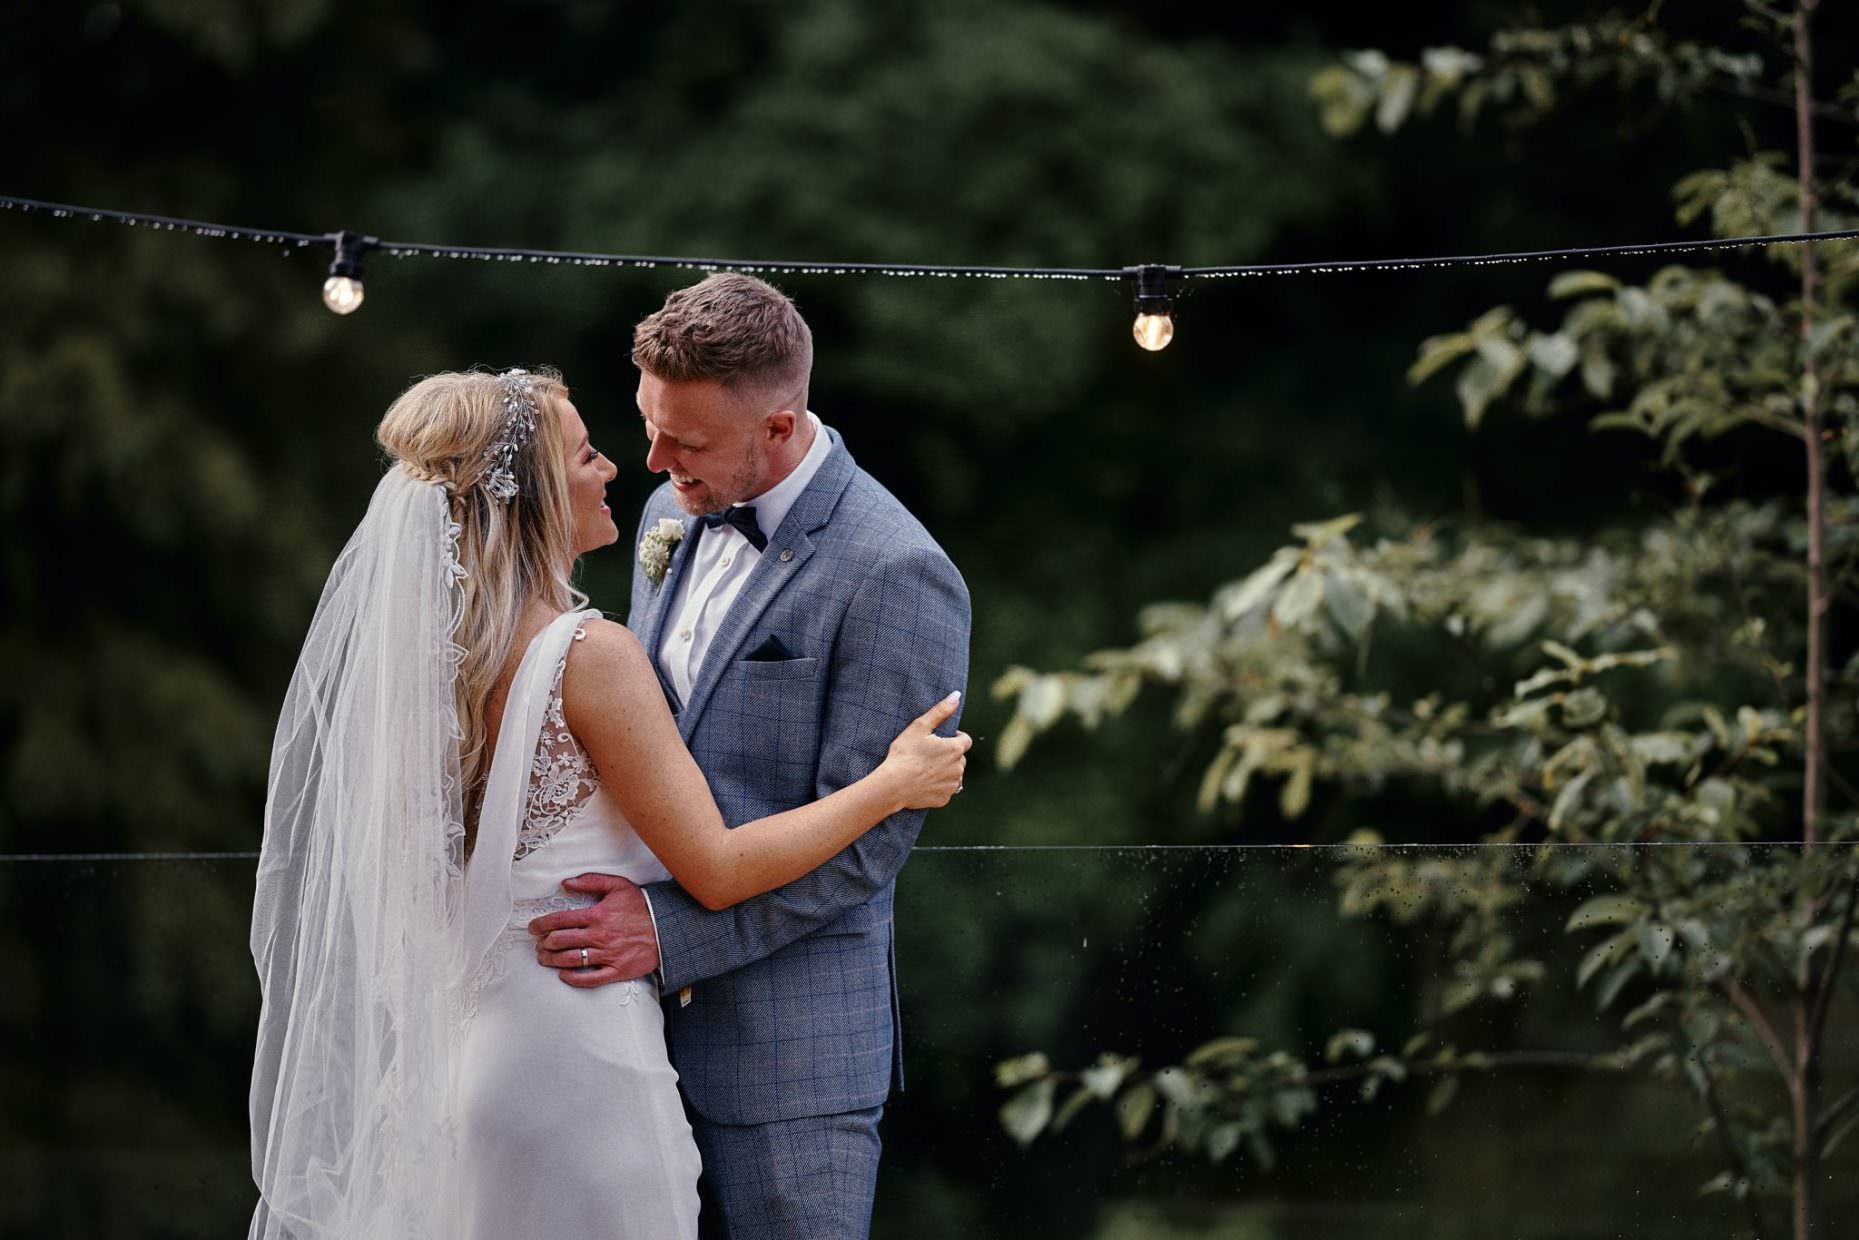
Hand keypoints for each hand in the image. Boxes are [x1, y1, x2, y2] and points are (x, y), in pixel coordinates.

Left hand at [528, 873, 660, 988]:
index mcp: (597, 915)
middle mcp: (599, 936)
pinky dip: (573, 978)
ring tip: (545, 958)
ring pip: (570, 960)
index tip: (534, 927)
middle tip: (538, 944)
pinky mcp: (616, 970)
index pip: (560, 920)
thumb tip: (567, 883)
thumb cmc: (642, 907)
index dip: (541, 924)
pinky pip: (590, 979)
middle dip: (544, 943)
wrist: (666, 928)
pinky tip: (564, 975)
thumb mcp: (618, 886)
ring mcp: (607, 955)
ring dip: (552, 960)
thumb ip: (591, 881)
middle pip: (560, 941)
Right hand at [882, 691, 972, 809]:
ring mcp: (952, 785)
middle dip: (949, 755)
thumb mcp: (920, 727)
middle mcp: (958, 768)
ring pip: (954, 775)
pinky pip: (946, 790)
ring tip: (925, 769)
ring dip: (946, 771)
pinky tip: (924, 782)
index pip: (965, 740)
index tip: (940, 740)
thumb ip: (940, 711)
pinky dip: (938, 786)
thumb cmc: (904, 754)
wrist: (892, 785)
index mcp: (955, 749)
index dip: (954, 738)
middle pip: (959, 758)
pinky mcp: (944, 799)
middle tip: (928, 755)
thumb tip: (957, 695)